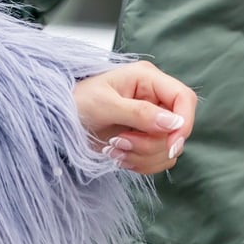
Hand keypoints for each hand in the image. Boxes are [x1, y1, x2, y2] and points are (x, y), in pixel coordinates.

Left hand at [72, 61, 197, 176]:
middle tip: (120, 142)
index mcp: (148, 80)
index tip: (171, 145)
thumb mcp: (105, 105)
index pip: (184, 98)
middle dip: (151, 144)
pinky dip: (140, 164)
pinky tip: (119, 157)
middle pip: (178, 129)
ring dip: (143, 156)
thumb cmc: (77, 102)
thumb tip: (174, 123)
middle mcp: (154, 99)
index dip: (184, 123)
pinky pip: (158, 159)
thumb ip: (140, 113)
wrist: (60, 121)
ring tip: (115, 149)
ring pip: (169, 148)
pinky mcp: (145, 139)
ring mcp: (152, 121)